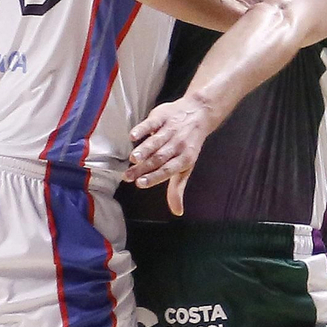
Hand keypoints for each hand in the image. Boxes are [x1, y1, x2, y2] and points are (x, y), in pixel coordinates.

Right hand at [127, 94, 216, 214]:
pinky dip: (143, 129)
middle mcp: (178, 145)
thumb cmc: (188, 146)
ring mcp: (170, 130)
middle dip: (143, 168)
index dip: (154, 177)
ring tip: (133, 159)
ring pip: (156, 142)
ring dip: (144, 150)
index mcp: (184, 159)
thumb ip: (177, 189)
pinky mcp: (162, 116)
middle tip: (127, 176)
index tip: (140, 184)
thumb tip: (177, 212)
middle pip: (159, 158)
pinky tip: (133, 136)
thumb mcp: (186, 168)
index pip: (168, 170)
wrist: (199, 114)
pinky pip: (152, 123)